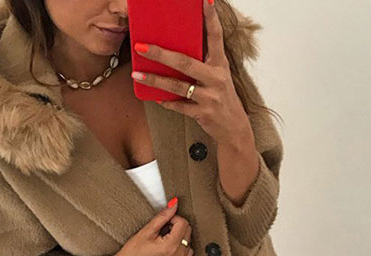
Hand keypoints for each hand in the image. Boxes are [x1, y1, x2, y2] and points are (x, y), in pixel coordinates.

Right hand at [110, 199, 193, 255]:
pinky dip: (181, 248)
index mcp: (170, 246)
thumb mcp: (147, 230)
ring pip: (189, 242)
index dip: (173, 218)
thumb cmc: (133, 251)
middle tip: (163, 230)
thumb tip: (174, 204)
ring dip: (180, 238)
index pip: (183, 223)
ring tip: (165, 240)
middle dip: (177, 227)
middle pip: (188, 231)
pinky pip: (188, 254)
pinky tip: (170, 248)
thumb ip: (163, 216)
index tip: (165, 222)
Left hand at [131, 0, 251, 146]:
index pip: (215, 36)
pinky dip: (167, 103)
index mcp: (220, 64)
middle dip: (161, 54)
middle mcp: (216, 78)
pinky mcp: (203, 113)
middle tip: (141, 46)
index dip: (210, 18)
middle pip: (185, 62)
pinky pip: (179, 106)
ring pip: (177, 86)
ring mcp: (209, 97)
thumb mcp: (217, 76)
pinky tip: (156, 98)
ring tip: (137, 75)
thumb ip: (202, 63)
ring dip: (155, 81)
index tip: (205, 0)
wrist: (234, 127)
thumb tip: (174, 51)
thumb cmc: (222, 98)